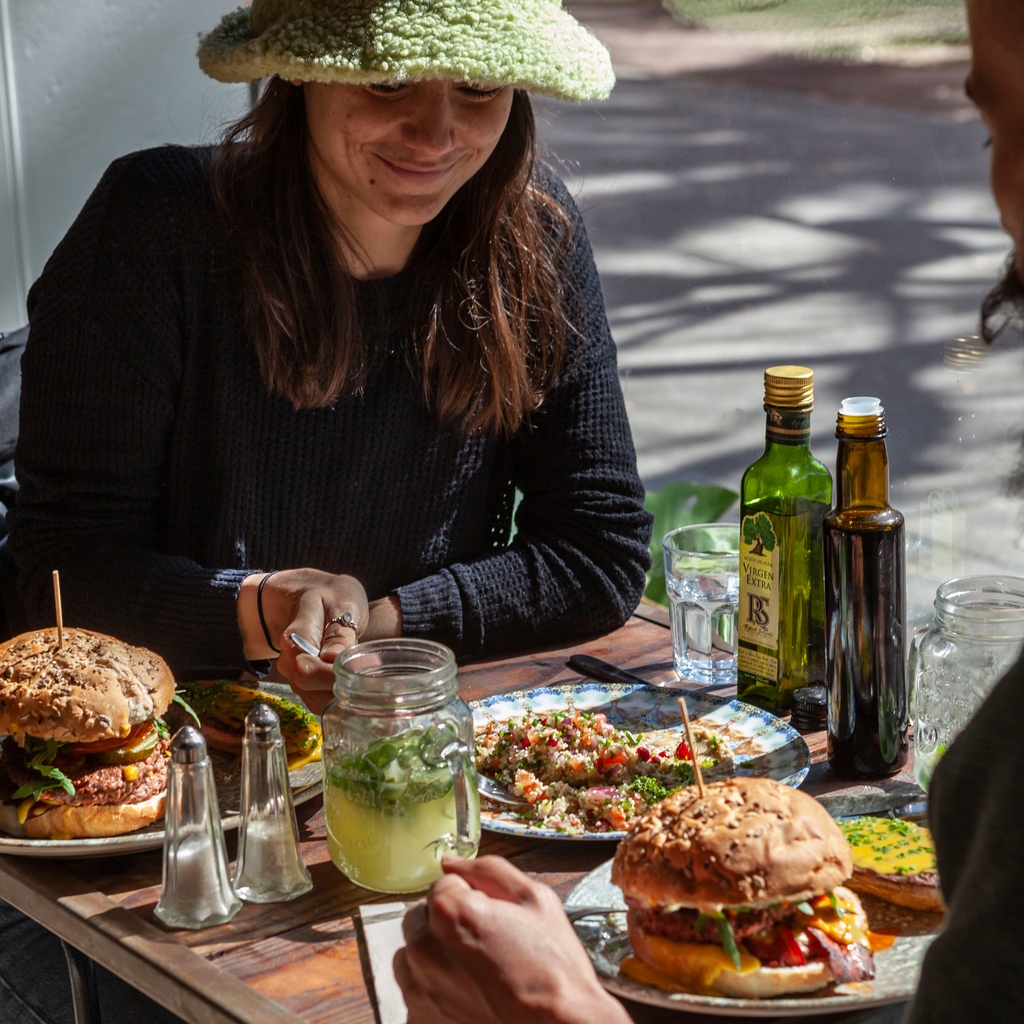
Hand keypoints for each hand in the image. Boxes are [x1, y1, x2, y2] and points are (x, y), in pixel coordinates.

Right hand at [237, 568, 367, 711]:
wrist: (307, 595)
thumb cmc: (329, 596)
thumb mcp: (342, 604)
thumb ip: (339, 632)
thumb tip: (334, 659)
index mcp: (295, 638)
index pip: (307, 670)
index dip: (333, 677)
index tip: (362, 669)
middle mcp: (288, 661)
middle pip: (309, 690)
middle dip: (341, 690)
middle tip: (369, 676)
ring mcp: (293, 674)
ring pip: (315, 700)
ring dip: (342, 695)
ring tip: (364, 676)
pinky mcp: (304, 684)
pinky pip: (320, 699)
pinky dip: (339, 696)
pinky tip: (355, 682)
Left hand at [393, 856, 631, 1023]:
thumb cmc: (552, 967)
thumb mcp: (535, 900)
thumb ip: (488, 870)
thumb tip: (451, 861)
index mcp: (448, 912)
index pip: (444, 884)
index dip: (471, 896)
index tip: (493, 917)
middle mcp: (423, 951)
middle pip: (421, 919)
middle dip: (446, 924)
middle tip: (485, 944)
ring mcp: (418, 992)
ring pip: (413, 957)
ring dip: (435, 957)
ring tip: (475, 974)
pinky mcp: (420, 1022)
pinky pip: (416, 994)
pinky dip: (435, 993)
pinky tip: (469, 997)